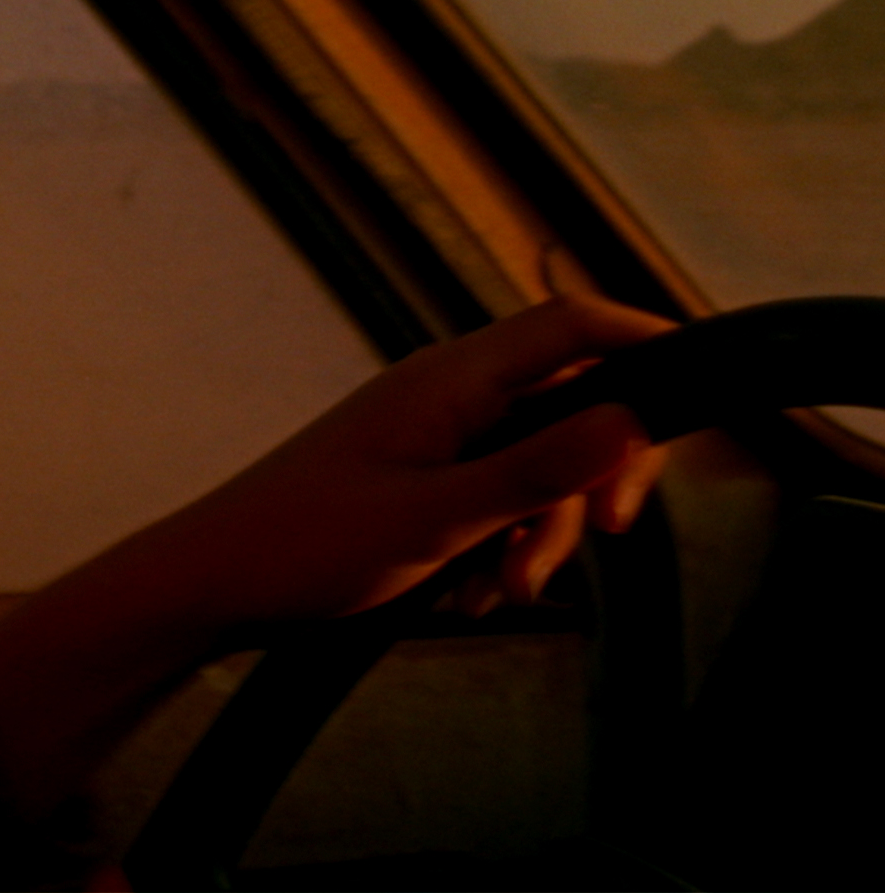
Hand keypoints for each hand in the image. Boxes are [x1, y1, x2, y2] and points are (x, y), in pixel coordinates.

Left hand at [0, 295, 674, 817]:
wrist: (214, 583)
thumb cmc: (304, 544)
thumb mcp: (436, 517)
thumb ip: (537, 470)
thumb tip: (632, 419)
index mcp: (450, 378)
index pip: (571, 326)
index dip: (645, 342)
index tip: (702, 387)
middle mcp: (445, 394)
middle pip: (572, 405)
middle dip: (589, 480)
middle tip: (594, 539)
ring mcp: (431, 437)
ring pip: (536, 468)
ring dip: (534, 534)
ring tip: (490, 590)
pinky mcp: (418, 480)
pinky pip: (493, 503)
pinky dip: (496, 548)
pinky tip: (461, 592)